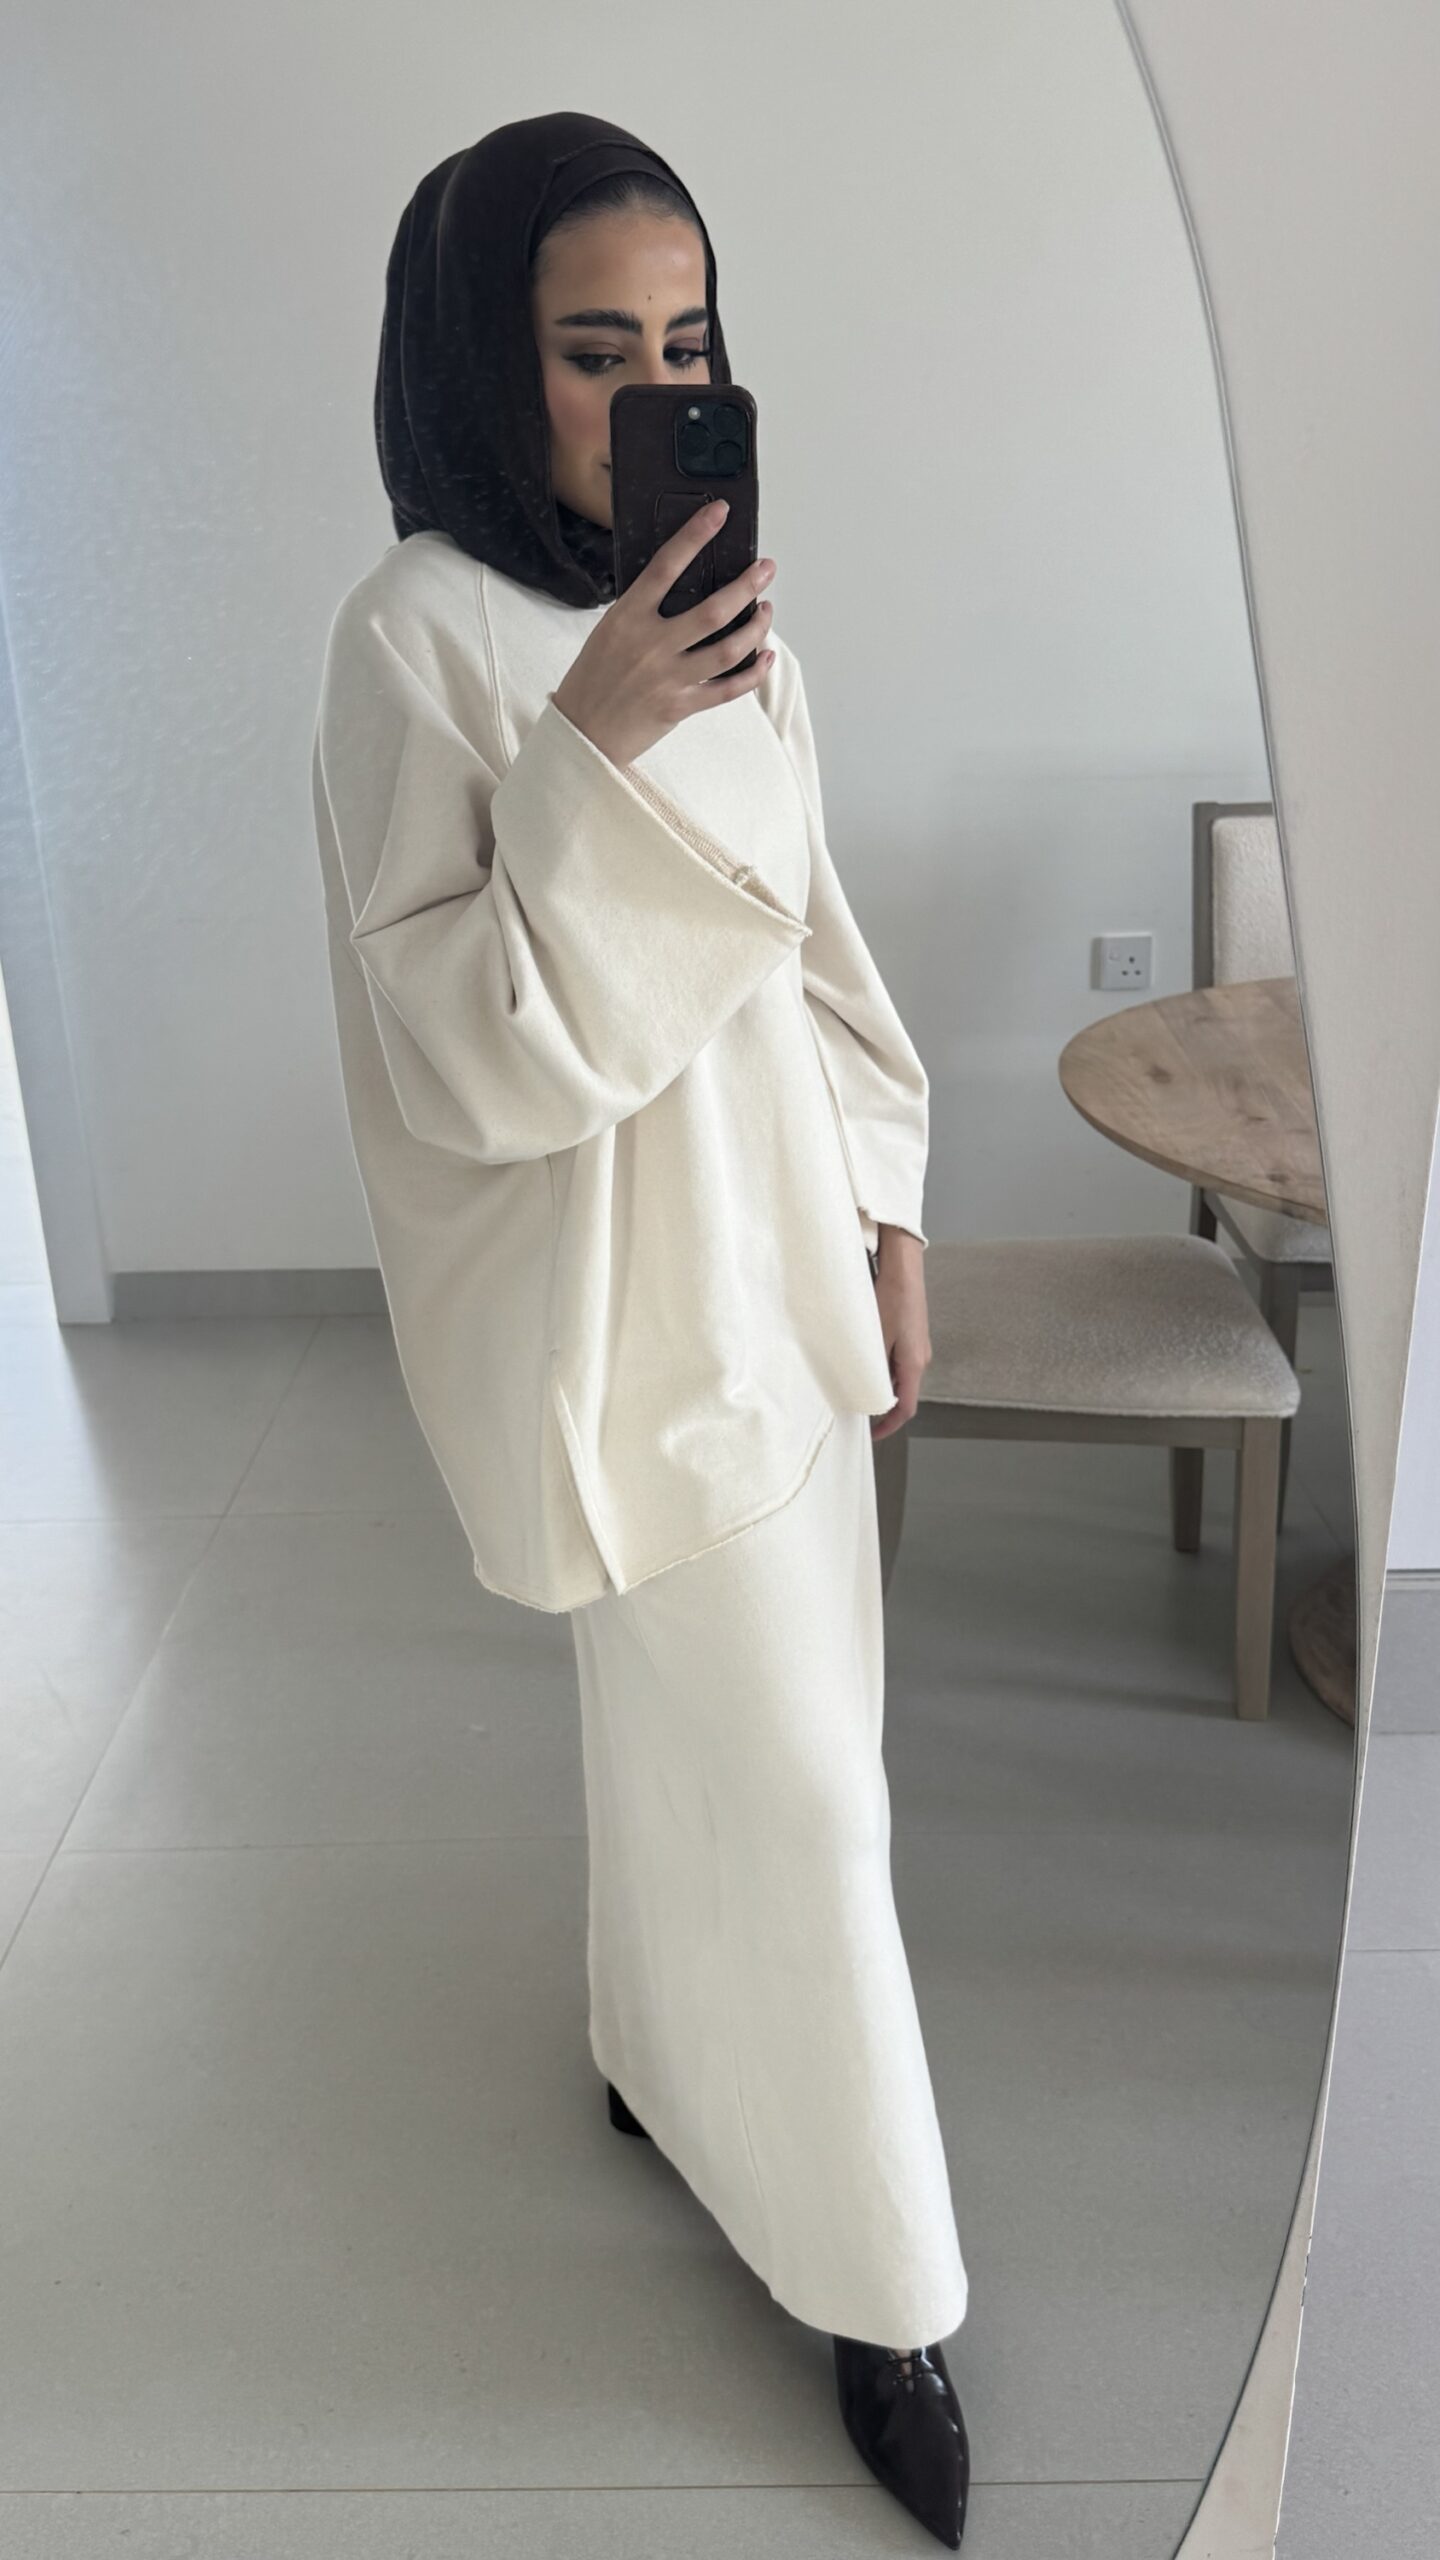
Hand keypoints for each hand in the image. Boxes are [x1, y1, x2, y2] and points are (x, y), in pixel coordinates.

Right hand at [552, 500, 775, 767]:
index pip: (666, 566)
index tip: (719, 513)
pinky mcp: (680, 707)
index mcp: (627, 618)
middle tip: (766, 568)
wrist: (581, 734)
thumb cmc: (593, 679)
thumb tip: (683, 585)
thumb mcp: (608, 632)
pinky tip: (766, 656)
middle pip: (712, 611)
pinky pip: (727, 689)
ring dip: (756, 627)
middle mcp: (650, 645)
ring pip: (727, 650)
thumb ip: (643, 611)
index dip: (695, 535)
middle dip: (747, 585)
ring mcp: (667, 678)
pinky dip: (752, 673)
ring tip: (766, 609)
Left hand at [869, 1226, 931, 1440]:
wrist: (903, 1268)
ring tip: (859, 1382)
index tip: (874, 1433)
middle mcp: (921, 1358)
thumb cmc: (891, 1298)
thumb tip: (867, 1390)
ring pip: (901, 1377)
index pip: (907, 1407)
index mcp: (914, 1363)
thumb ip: (874, 1366)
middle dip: (884, 1405)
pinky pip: (900, 1362)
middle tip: (858, 1407)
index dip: (890, 1425)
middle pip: (905, 1393)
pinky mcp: (913, 1337)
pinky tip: (868, 1361)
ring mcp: (919, 1347)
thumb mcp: (876, 1337)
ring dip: (883, 1385)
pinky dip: (885, 1369)